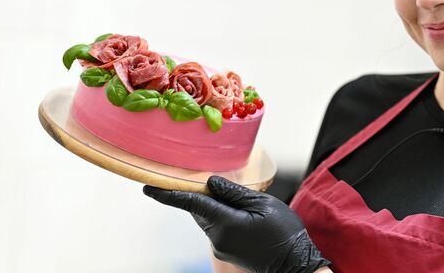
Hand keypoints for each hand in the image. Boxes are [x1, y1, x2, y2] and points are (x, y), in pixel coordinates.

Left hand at [143, 176, 330, 272]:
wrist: (295, 264)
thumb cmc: (284, 233)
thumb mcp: (264, 204)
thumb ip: (234, 193)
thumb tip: (212, 183)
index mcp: (226, 223)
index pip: (192, 203)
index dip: (168, 194)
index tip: (148, 187)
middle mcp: (217, 238)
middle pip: (199, 209)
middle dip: (198, 194)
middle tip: (201, 179)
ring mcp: (220, 248)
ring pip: (207, 218)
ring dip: (212, 205)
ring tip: (234, 198)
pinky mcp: (225, 252)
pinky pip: (216, 228)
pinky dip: (220, 216)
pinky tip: (238, 212)